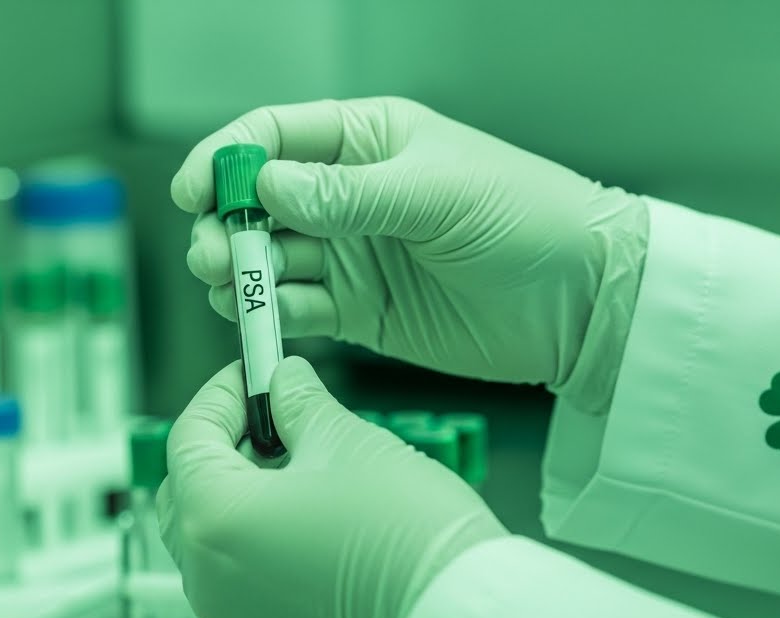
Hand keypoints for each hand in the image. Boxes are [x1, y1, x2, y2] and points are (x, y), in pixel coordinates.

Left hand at [158, 356, 506, 617]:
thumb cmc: (407, 536)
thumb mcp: (347, 441)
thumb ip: (299, 403)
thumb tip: (285, 383)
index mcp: (214, 520)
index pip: (188, 437)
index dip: (222, 394)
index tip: (251, 375)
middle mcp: (210, 579)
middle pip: (187, 494)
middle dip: (222, 449)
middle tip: (271, 420)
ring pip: (215, 544)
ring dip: (244, 500)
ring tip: (302, 470)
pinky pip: (246, 585)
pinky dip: (263, 548)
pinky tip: (313, 523)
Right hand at [172, 97, 648, 408]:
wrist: (583, 301)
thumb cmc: (528, 218)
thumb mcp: (438, 193)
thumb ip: (348, 194)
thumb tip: (267, 186)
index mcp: (368, 139)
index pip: (272, 135)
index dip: (225, 159)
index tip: (196, 192)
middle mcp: (349, 194)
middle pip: (256, 202)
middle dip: (224, 225)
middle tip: (216, 255)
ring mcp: (352, 255)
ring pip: (268, 259)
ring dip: (239, 272)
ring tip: (231, 286)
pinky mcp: (359, 312)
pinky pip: (296, 310)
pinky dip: (270, 316)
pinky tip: (259, 320)